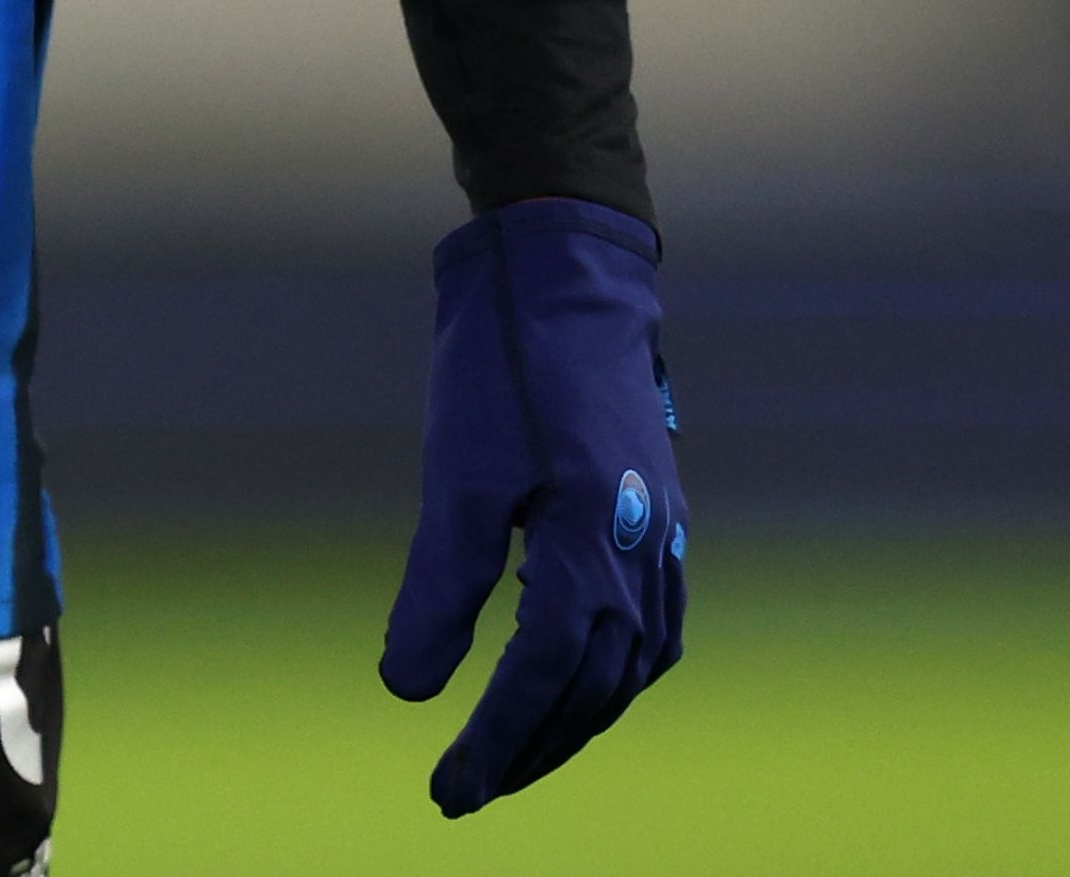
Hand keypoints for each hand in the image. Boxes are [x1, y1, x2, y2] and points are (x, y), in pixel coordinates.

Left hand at [380, 196, 684, 814]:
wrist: (568, 279)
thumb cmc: (504, 369)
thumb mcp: (457, 476)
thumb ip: (440, 587)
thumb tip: (407, 688)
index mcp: (593, 547)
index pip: (543, 679)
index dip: (496, 742)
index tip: (448, 790)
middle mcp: (643, 554)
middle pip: (593, 687)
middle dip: (531, 747)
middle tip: (468, 788)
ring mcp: (662, 537)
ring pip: (632, 666)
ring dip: (577, 719)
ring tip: (517, 753)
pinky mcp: (659, 517)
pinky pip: (654, 627)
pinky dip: (616, 673)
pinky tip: (582, 684)